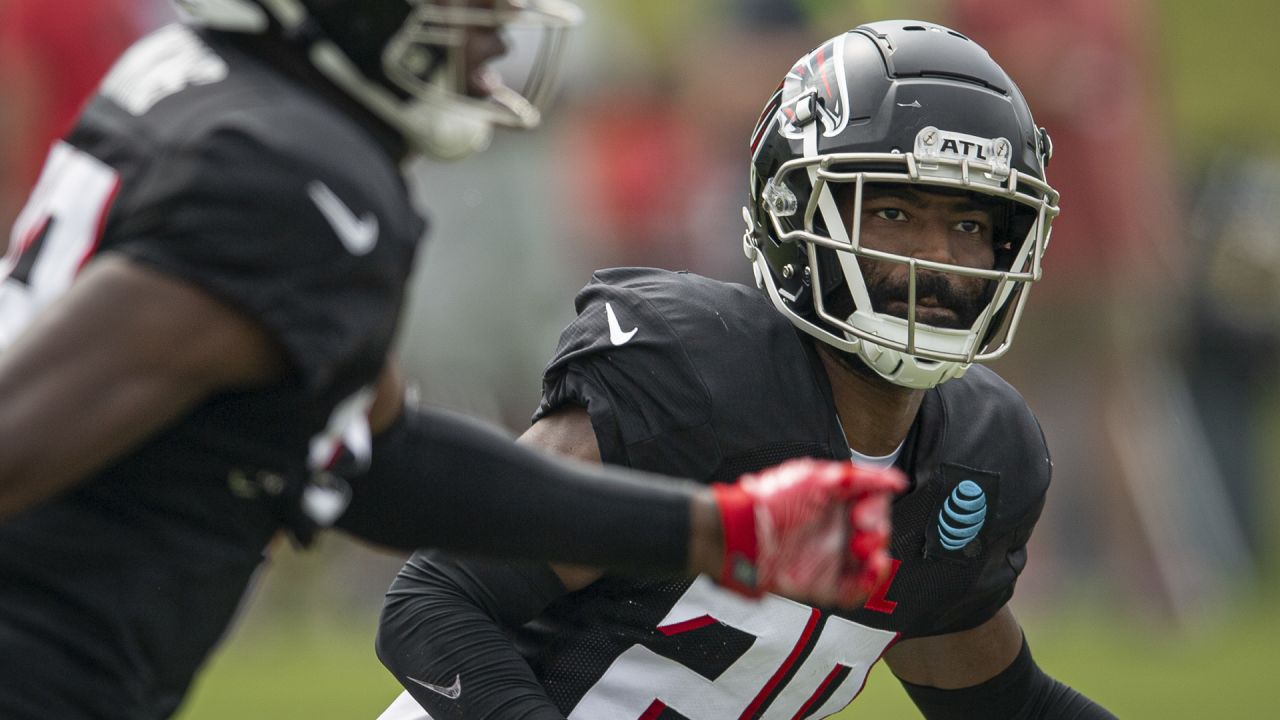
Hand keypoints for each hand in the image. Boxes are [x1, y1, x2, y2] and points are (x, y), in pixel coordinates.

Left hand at [710, 458, 905, 606]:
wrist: (742, 536)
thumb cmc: (772, 502)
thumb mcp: (817, 478)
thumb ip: (860, 479)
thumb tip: (896, 480)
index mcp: (832, 502)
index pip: (871, 504)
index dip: (875, 507)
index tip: (863, 510)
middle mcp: (833, 529)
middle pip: (875, 533)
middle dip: (877, 531)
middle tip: (862, 529)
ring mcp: (829, 558)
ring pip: (870, 563)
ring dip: (878, 557)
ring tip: (866, 551)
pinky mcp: (823, 584)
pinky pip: (855, 590)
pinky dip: (869, 583)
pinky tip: (871, 570)